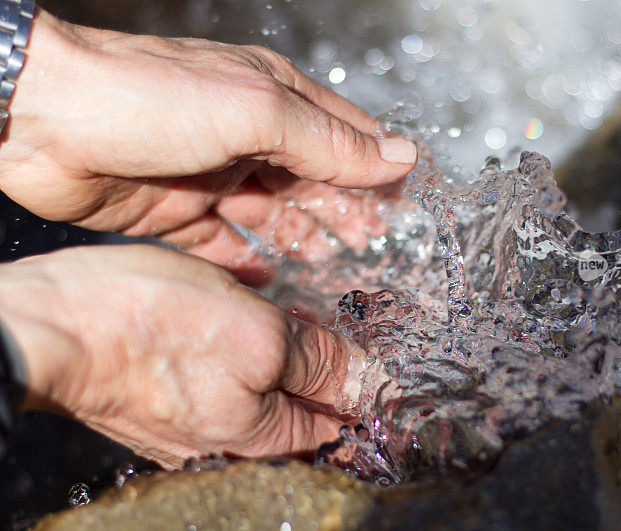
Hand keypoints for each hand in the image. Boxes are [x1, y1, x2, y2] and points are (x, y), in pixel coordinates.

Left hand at [0, 10, 415, 280]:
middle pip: (313, 183)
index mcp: (274, 100)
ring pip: (273, 218)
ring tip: (334, 275)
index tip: (407, 210)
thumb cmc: (148, 96)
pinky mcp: (176, 213)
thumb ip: (330, 141)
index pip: (345, 137)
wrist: (45, 120)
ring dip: (304, 243)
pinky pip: (224, 247)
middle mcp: (248, 137)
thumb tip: (400, 156)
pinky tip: (268, 282)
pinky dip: (248, 265)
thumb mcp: (258, 111)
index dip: (378, 171)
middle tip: (375, 253)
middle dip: (346, 215)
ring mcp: (212, 177)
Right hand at [0, 244, 364, 468]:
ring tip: (278, 311)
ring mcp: (192, 420)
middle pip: (296, 404)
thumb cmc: (147, 328)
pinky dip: (238, 344)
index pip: (335, 422)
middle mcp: (227, 440)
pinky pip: (220, 373)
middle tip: (319, 317)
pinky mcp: (164, 393)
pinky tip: (235, 309)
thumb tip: (369, 380)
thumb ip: (319, 362)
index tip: (368, 347)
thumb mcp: (259, 335)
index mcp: (260, 439)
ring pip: (258, 384)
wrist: (49, 323)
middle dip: (317, 360)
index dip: (360, 382)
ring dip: (276, 347)